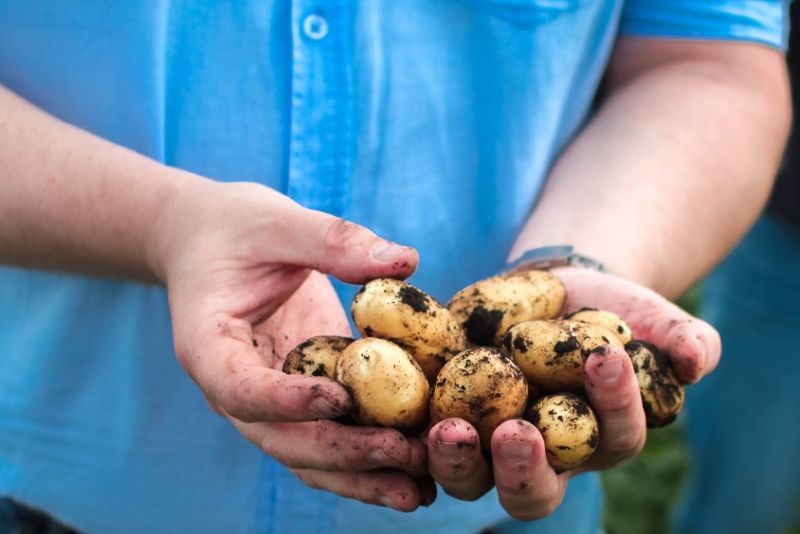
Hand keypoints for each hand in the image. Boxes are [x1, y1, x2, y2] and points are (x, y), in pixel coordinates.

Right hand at [156, 180, 431, 510]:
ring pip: (307, 455)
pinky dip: (368, 457)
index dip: (287, 401)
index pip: (241, 388)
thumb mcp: (277, 221)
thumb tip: (405, 262)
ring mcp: (268, 398)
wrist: (212, 242)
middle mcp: (234, 386)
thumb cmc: (236, 228)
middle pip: (281, 439)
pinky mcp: (301, 395)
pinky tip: (417, 469)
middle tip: (402, 454)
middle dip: (342, 454)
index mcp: (208, 345)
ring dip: (361, 476)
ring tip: (418, 491)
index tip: (340, 397)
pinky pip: (330, 435)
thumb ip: (333, 241)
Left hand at [426, 267, 719, 518]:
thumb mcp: (649, 317)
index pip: (613, 435)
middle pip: (533, 487)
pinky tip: (395, 414)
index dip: (613, 401)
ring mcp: (485, 443)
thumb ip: (681, 338)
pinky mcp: (441, 417)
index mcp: (600, 440)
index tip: (604, 355)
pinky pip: (419, 438)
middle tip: (517, 434)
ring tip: (447, 430)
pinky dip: (408, 433)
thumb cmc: (609, 312)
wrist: (550, 295)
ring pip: (470, 475)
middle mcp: (542, 457)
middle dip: (525, 467)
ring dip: (457, 461)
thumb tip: (699, 358)